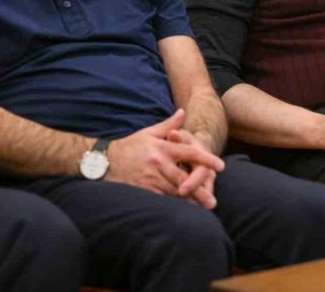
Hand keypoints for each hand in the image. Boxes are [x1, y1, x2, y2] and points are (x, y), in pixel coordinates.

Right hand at [106, 110, 224, 197]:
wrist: (103, 160)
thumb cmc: (130, 146)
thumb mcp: (149, 133)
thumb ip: (168, 125)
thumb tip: (183, 112)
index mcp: (162, 147)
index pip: (189, 153)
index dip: (206, 159)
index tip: (221, 166)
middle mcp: (157, 163)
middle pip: (183, 178)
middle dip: (199, 190)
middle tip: (213, 201)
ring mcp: (149, 177)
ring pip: (173, 191)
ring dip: (188, 201)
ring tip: (202, 208)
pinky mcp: (141, 189)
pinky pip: (160, 199)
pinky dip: (171, 205)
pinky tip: (182, 211)